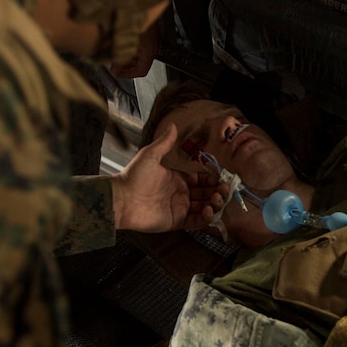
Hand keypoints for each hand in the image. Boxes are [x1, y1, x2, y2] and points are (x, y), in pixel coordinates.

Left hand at [112, 123, 226, 232]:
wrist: (121, 199)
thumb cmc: (134, 176)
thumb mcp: (151, 155)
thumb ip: (165, 142)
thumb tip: (173, 125)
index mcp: (177, 178)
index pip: (200, 179)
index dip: (212, 179)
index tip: (222, 177)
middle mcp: (180, 193)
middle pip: (205, 193)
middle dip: (217, 191)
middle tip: (224, 189)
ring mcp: (179, 208)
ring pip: (204, 207)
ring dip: (214, 203)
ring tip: (218, 198)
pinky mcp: (176, 222)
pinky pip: (196, 221)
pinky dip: (205, 218)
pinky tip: (209, 210)